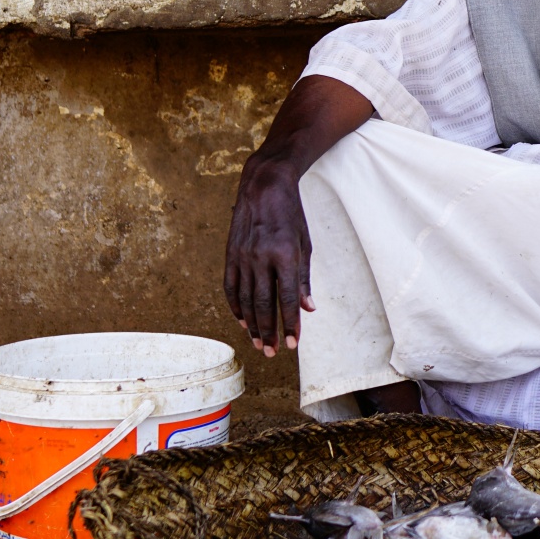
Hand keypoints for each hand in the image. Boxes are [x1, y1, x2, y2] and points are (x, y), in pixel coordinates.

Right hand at [223, 155, 316, 356]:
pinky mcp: (230, 254)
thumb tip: (308, 309)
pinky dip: (235, 307)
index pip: (288, 298)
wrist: (264, 185)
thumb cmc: (291, 214)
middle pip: (264, 304)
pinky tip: (242, 321)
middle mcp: (261, 257)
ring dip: (252, 325)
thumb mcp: (305, 243)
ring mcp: (242, 256)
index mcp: (284, 254)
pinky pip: (230, 287)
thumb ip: (304, 278)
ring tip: (259, 344)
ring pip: (245, 300)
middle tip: (273, 353)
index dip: (290, 324)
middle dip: (269, 332)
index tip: (293, 344)